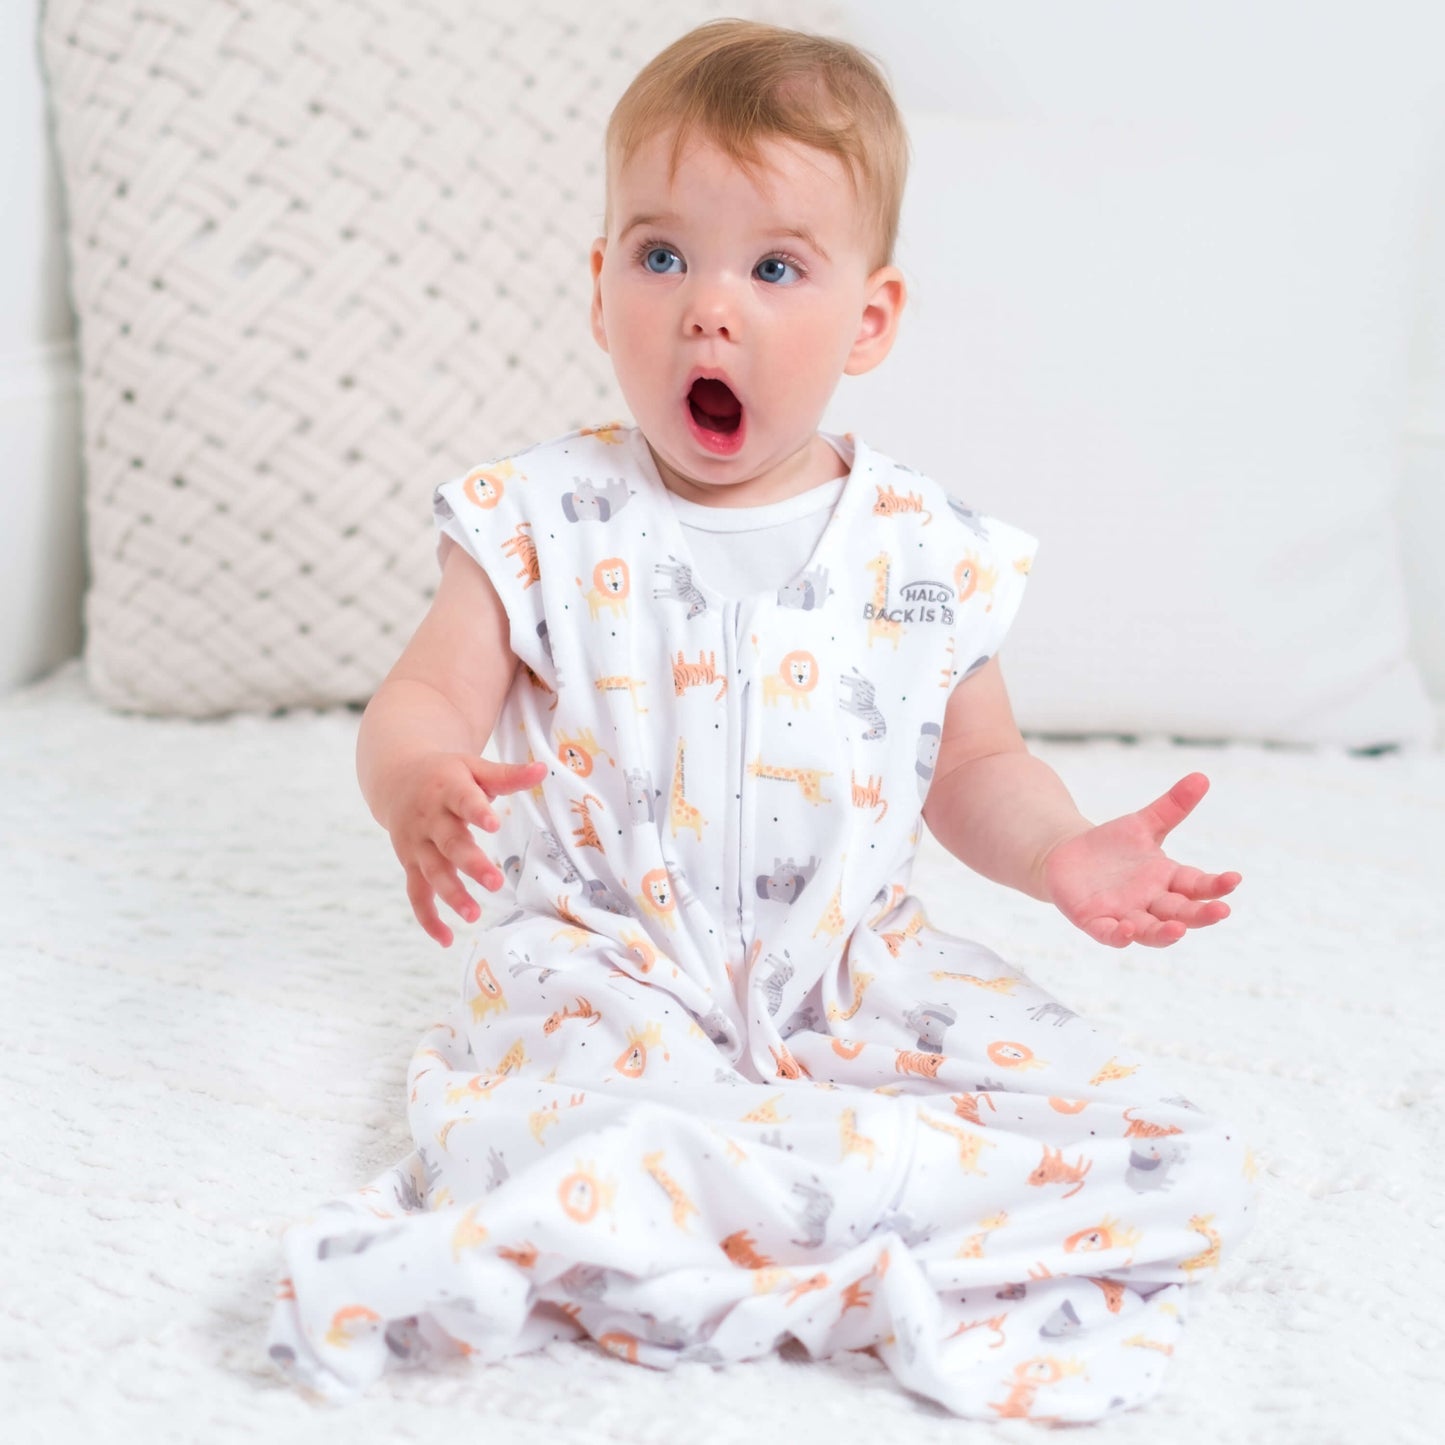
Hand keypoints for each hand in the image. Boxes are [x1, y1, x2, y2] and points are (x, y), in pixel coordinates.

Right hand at [385, 753, 547, 946]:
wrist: (396, 780)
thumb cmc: (447, 775)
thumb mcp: (474, 767)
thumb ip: (507, 775)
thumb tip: (543, 770)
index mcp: (447, 789)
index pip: (463, 801)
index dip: (477, 812)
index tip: (495, 824)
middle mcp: (428, 818)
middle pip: (449, 843)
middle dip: (471, 864)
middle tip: (496, 882)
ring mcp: (417, 844)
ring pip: (432, 872)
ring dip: (451, 894)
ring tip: (474, 914)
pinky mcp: (410, 864)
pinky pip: (416, 894)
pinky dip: (428, 917)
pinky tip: (447, 939)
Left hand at [1040, 772, 1240, 947]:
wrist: (1068, 856)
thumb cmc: (1113, 845)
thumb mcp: (1143, 824)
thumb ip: (1172, 806)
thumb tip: (1201, 777)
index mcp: (1168, 879)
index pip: (1197, 885)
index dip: (1215, 885)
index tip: (1234, 879)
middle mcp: (1151, 902)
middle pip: (1181, 912)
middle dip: (1200, 914)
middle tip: (1221, 912)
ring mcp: (1125, 915)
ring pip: (1151, 931)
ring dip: (1165, 933)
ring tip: (1179, 929)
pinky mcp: (1096, 922)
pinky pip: (1110, 934)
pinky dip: (1120, 935)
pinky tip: (1127, 929)